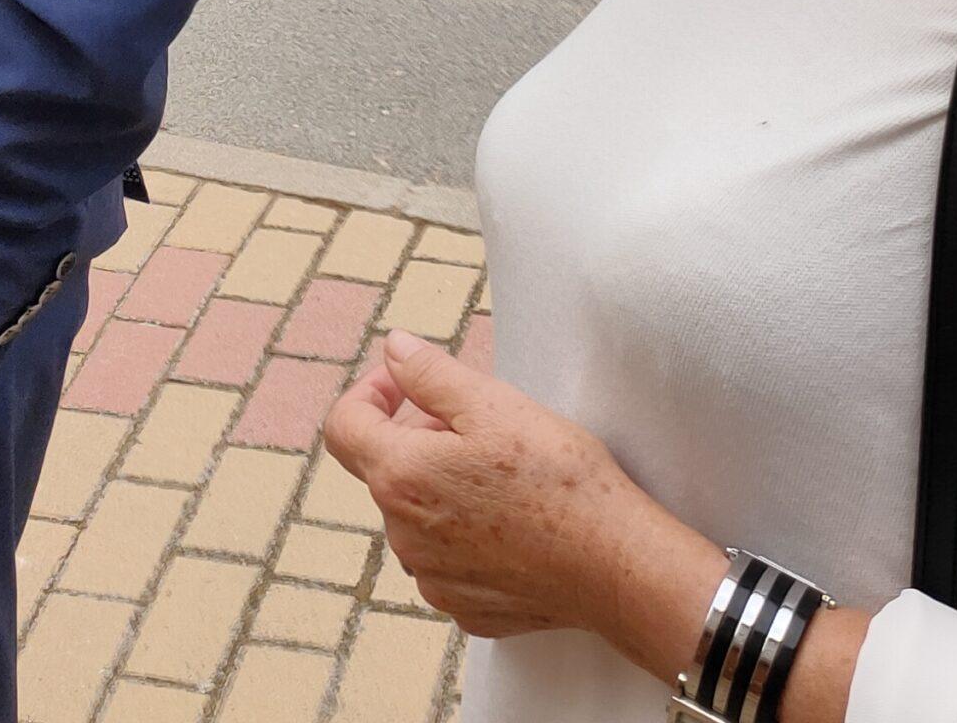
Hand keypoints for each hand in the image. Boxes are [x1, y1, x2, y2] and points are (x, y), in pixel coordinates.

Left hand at [324, 333, 625, 639]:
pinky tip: (511, 518)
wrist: (613, 563)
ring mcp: (433, 579)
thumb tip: (393, 349)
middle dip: (417, 434)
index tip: (405, 381)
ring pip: (415, 514)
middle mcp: (403, 536)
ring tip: (498, 470)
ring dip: (440, 483)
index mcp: (399, 478)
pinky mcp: (464, 607)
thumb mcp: (491, 402)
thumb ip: (428, 372)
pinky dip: (465, 530)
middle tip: (474, 419)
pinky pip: (446, 557)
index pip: (344, 426)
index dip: (370, 391)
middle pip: (385, 468)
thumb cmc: (557, 477)